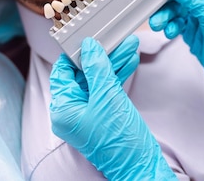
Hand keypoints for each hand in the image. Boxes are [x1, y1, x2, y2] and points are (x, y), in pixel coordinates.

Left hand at [50, 36, 176, 180]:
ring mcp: (89, 113)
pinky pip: (108, 90)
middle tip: (114, 38)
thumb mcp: (107, 97)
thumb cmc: (119, 139)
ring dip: (114, 62)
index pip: (62, 72)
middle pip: (83, 74)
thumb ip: (97, 69)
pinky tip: (130, 60)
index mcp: (63, 109)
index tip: (87, 37)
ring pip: (99, 80)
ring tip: (129, 45)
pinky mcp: (104, 114)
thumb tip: (88, 46)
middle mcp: (72, 111)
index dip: (74, 53)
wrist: (140, 165)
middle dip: (102, 56)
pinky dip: (118, 75)